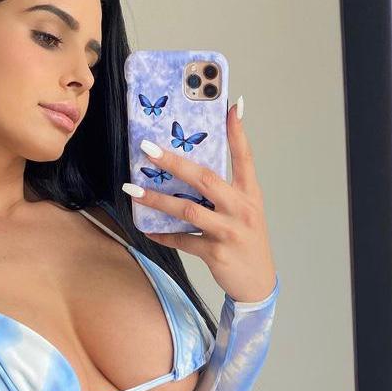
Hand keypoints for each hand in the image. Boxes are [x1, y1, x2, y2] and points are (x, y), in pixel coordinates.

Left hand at [121, 99, 277, 303]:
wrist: (258, 282)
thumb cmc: (247, 241)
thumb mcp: (247, 211)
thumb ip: (228, 189)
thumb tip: (196, 169)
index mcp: (249, 195)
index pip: (245, 158)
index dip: (238, 133)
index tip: (231, 108)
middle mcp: (241, 209)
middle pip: (205, 179)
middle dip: (174, 162)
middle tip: (148, 149)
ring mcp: (229, 231)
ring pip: (188, 210)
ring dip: (157, 200)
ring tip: (133, 191)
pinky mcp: (216, 253)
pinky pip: (183, 241)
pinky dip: (163, 235)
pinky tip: (147, 230)